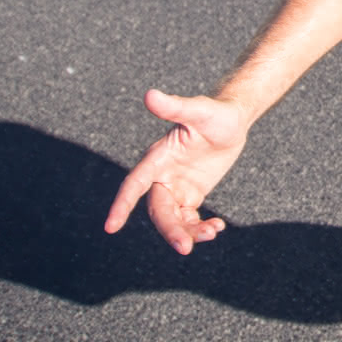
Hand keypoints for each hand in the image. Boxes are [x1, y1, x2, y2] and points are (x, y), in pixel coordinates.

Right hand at [104, 89, 247, 253]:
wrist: (232, 121)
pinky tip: (217, 227)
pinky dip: (200, 228)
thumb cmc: (214, 112)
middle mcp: (161, 176)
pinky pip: (188, 219)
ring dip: (189, 232)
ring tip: (213, 232)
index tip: (110, 227)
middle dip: (170, 230)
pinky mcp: (190, 195)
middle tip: (186, 247)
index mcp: (157, 158)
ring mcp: (175, 188)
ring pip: (173, 219)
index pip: (134, 184)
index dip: (122, 204)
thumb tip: (150, 94)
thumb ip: (175, 106)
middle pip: (158, 210)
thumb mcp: (199, 110)